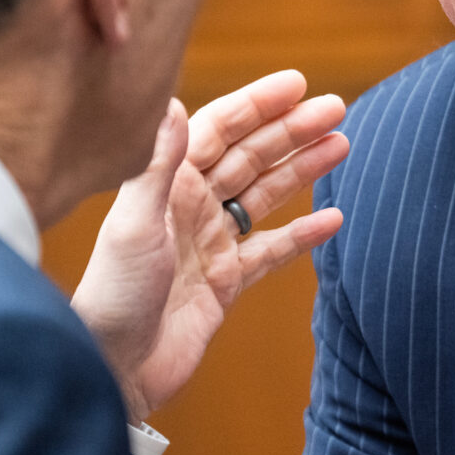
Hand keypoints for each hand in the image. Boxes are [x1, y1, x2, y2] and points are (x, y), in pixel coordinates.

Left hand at [71, 70, 348, 423]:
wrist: (111, 370)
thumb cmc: (111, 296)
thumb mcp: (133, 224)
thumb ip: (157, 164)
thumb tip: (173, 101)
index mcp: (167, 185)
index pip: (219, 130)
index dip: (258, 105)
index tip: (298, 84)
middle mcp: (190, 207)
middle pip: (250, 157)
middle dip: (292, 131)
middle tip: (337, 108)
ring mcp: (210, 244)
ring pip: (265, 195)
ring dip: (302, 170)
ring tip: (342, 145)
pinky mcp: (225, 283)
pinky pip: (271, 250)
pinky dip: (301, 235)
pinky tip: (333, 219)